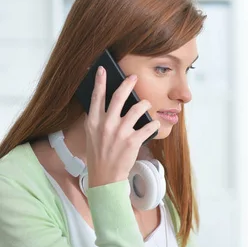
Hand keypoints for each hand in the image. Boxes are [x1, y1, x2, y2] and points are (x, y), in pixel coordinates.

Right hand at [85, 66, 160, 187]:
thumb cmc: (99, 155)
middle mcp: (106, 124)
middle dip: (128, 84)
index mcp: (94, 121)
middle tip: (134, 78)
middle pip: (119, 97)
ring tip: (147, 105)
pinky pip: (149, 127)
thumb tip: (107, 105)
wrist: (104, 176)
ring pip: (138, 109)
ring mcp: (120, 132)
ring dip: (145, 105)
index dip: (100, 82)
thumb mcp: (92, 135)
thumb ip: (98, 120)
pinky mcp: (133, 141)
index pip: (96, 97)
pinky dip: (154, 125)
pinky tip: (155, 124)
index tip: (102, 70)